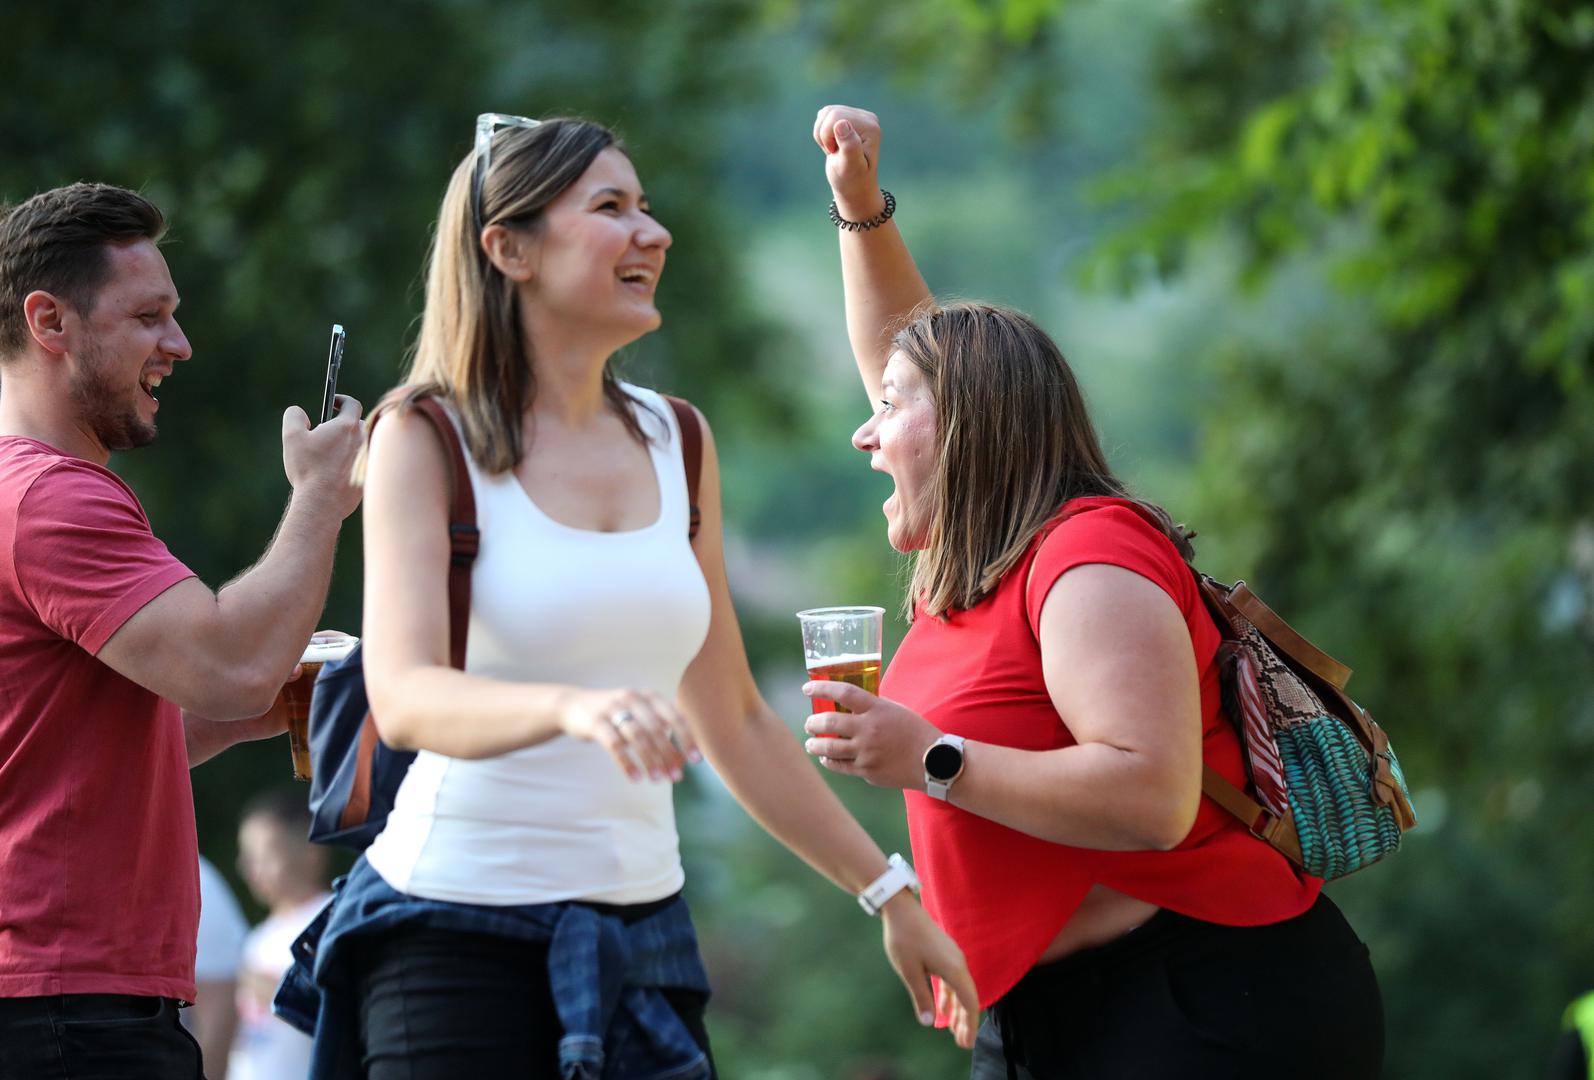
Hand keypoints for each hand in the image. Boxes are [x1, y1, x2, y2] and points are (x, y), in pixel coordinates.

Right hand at [282, 394, 363, 519]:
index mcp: (348, 427)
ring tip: (332, 452)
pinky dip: (352, 463)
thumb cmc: (307, 469)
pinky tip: (337, 471)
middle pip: (359, 425)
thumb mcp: (291, 437)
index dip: (341, 399)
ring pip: (361, 445)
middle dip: (345, 424)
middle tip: (328, 432)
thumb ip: (294, 416)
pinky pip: (362, 464)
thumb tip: (300, 413)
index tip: (333, 402)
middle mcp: (364, 441)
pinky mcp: (369, 476)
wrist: (321, 503)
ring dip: (350, 444)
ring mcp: (369, 459)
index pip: (352, 404)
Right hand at [558, 688, 699, 782]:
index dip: (687, 739)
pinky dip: (627, 763)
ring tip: (658, 780)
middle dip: (669, 754)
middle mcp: (633, 698)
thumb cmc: (614, 714)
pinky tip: (635, 778)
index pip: (674, 716)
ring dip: (650, 760)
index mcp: (648, 696)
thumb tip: (683, 757)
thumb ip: (659, 727)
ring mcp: (613, 709)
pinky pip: (615, 745)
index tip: (696, 760)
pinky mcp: (596, 722)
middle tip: (677, 777)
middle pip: (657, 729)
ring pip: (638, 737)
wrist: (573, 705)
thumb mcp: (638, 712)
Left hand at [802, 681, 939, 789]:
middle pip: (829, 722)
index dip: (821, 688)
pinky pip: (839, 766)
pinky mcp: (866, 771)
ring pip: (829, 748)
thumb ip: (872, 707)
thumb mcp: (895, 710)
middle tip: (809, 724)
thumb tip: (849, 705)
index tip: (807, 688)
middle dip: (812, 723)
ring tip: (811, 744)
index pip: (843, 693)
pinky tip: (826, 758)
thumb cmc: (914, 732)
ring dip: (814, 745)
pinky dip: (829, 761)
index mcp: (876, 709)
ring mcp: (866, 752)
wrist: (932, 761)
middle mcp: (869, 729)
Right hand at [813, 105, 883, 220]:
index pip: (836, 117)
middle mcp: (867, 118)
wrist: (854, 187)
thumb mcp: (850, 166)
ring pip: (825, 113)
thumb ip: (849, 146)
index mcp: (870, 126)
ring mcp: (859, 117)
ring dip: (822, 134)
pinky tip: (833, 144)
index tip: (837, 154)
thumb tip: (842, 123)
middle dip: (824, 135)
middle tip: (834, 152)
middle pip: (830, 112)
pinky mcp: (849, 118)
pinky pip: (825, 115)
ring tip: (834, 149)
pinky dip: (823, 132)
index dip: (828, 137)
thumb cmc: (852, 180)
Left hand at [880, 892, 979, 1049]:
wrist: (901, 909)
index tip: (966, 1043)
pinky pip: (953, 981)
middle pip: (968, 998)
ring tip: (954, 1031)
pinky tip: (943, 1010)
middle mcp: (958, 963)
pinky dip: (950, 997)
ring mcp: (953, 957)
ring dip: (957, 1011)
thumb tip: (929, 1022)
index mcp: (953, 969)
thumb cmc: (904, 939)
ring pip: (961, 990)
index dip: (969, 1024)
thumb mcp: (909, 972)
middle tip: (962, 1043)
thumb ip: (921, 997)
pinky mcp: (945, 954)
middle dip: (965, 1021)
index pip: (969, 1003)